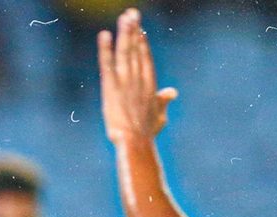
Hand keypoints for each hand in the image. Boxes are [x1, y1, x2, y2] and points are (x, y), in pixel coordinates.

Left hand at [98, 8, 178, 143]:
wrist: (136, 143)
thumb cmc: (146, 133)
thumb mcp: (159, 116)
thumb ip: (164, 101)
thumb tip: (172, 91)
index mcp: (150, 85)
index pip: (146, 59)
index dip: (143, 43)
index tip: (140, 30)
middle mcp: (139, 79)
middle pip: (136, 50)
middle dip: (134, 31)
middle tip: (131, 13)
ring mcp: (126, 82)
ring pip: (125, 52)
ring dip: (124, 33)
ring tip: (124, 17)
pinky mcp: (111, 87)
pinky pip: (107, 64)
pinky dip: (105, 49)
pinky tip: (104, 35)